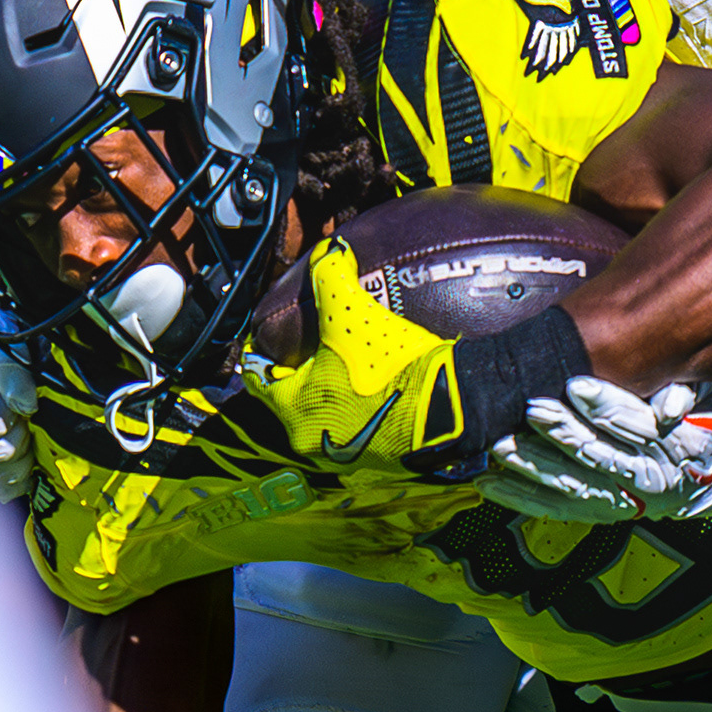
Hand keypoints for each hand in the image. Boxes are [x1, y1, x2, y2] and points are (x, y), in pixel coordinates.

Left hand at [243, 238, 463, 478]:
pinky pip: (358, 428)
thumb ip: (330, 276)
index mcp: (297, 409)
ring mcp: (348, 456)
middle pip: (293, 400)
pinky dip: (359, 409)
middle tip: (311, 348)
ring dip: (330, 394)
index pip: (260, 379)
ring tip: (344, 365)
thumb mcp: (353, 312)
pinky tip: (375, 386)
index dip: (262, 354)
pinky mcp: (381, 461)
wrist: (450, 406)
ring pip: (326, 417)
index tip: (268, 339)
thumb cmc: (390, 365)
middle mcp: (315, 440)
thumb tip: (327, 251)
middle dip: (299, 375)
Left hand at [480, 374, 711, 520]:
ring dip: (533, 467)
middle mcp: (650, 478)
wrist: (708, 474)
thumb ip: (689, 392)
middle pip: (600, 456)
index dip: (607, 406)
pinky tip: (490, 484)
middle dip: (562, 433)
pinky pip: (558, 509)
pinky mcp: (600, 513)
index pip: (638, 425)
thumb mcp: (709, 399)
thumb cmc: (701, 420)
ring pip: (573, 485)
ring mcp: (622, 500)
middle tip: (530, 409)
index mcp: (680, 446)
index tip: (574, 384)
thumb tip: (669, 405)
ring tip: (499, 445)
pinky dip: (523, 499)